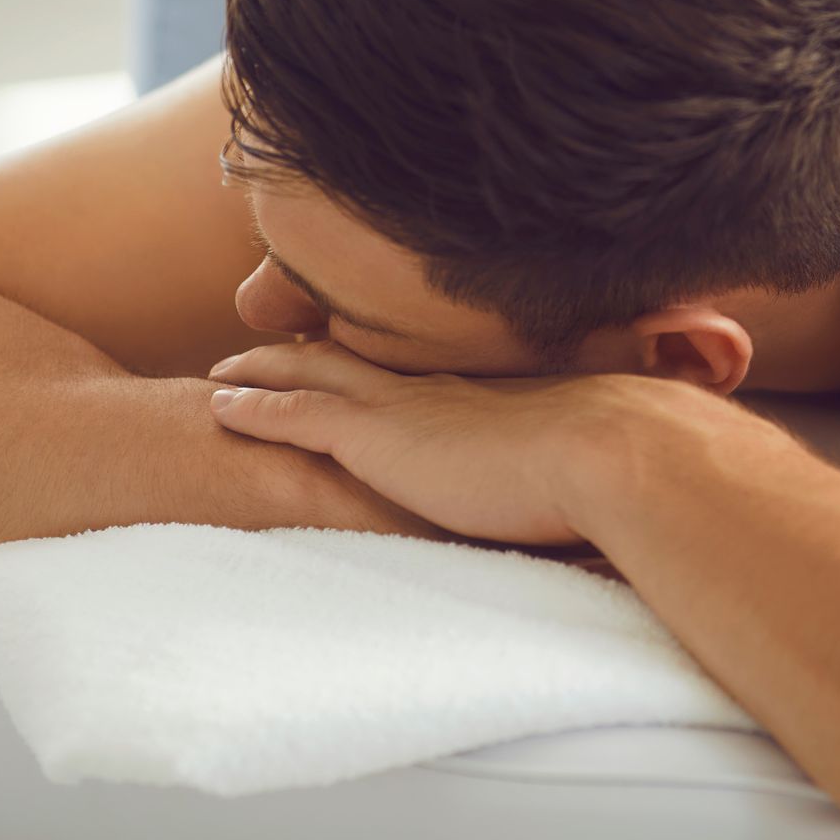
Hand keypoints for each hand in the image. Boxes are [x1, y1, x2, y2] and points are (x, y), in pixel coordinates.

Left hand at [207, 341, 734, 545]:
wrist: (613, 453)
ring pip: (312, 374)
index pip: (416, 373)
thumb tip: (597, 491)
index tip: (351, 357)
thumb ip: (574, 467)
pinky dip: (256, 407)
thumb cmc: (621, 465)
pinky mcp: (379, 437)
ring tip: (223, 373)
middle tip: (262, 348)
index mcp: (486, 394)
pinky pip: (297, 414)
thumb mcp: (593, 458)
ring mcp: (408, 407)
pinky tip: (219, 406)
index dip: (376, 362)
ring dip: (264, 370)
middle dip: (306, 351)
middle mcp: (441, 388)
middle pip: (356, 357)